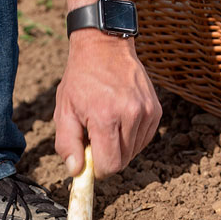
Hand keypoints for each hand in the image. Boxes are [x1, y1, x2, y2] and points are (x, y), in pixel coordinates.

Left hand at [54, 30, 161, 178]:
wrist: (104, 47)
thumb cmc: (81, 79)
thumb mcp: (64, 110)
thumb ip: (67, 144)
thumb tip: (76, 171)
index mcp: (106, 117)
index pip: (110, 166)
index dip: (97, 169)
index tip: (89, 160)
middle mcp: (131, 115)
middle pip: (123, 161)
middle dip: (107, 158)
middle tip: (94, 137)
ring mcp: (147, 112)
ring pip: (134, 152)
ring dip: (119, 147)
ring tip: (107, 124)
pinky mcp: (156, 110)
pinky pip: (144, 139)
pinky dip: (131, 138)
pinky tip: (119, 120)